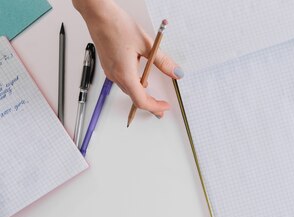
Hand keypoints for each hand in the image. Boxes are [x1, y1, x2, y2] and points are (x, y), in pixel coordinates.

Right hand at [73, 0, 182, 117]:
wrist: (98, 14)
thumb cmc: (117, 26)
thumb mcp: (147, 45)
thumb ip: (162, 62)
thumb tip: (176, 72)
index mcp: (125, 74)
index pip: (141, 101)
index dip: (154, 107)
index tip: (164, 107)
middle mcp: (115, 75)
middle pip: (134, 97)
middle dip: (149, 104)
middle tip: (161, 107)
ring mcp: (110, 70)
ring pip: (128, 89)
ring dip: (141, 94)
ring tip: (154, 96)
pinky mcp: (108, 64)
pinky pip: (122, 80)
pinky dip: (133, 84)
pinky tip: (141, 79)